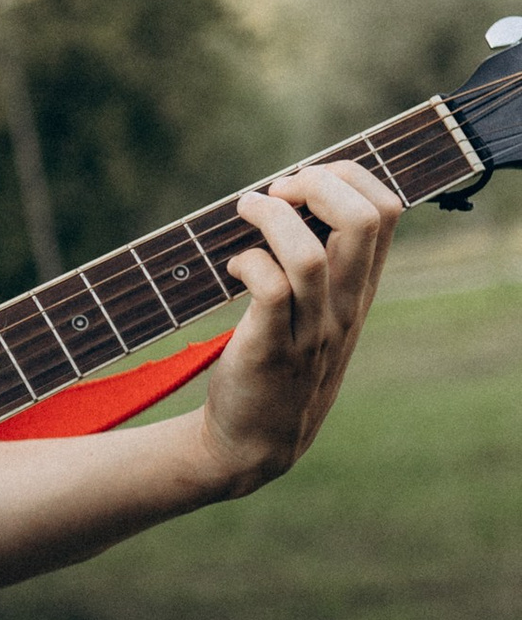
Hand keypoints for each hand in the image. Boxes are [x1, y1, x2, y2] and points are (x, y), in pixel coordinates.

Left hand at [194, 157, 401, 494]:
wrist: (254, 443)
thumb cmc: (279, 363)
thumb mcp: (317, 313)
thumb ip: (319, 263)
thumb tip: (289, 195)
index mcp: (360, 290)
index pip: (387, 211)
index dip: (349, 176)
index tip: (304, 181)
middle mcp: (345, 307)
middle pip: (363, 221)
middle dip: (319, 183)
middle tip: (279, 191)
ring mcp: (312, 331)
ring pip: (313, 255)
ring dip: (273, 217)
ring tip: (245, 211)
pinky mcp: (271, 350)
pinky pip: (270, 291)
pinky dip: (248, 262)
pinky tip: (232, 266)